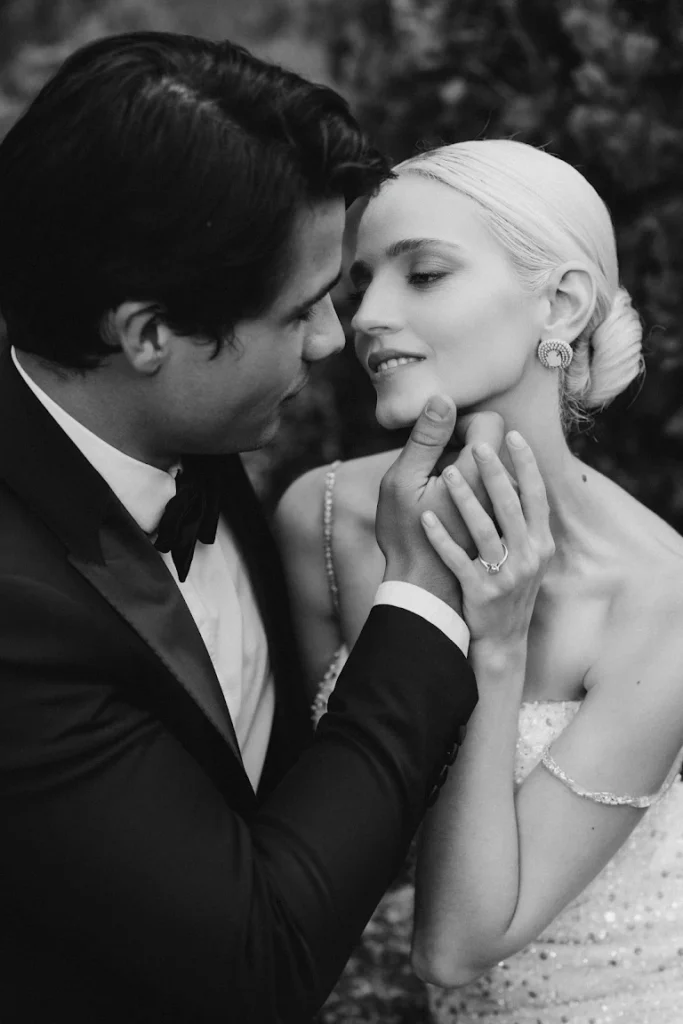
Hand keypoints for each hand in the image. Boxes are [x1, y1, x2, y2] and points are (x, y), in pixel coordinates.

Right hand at [376, 395, 504, 608]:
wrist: (421, 590)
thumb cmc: (404, 535)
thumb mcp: (403, 481)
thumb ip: (425, 438)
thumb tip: (443, 397)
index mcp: (480, 474)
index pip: (489, 423)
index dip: (463, 422)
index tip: (439, 438)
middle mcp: (502, 492)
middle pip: (495, 447)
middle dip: (467, 447)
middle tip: (437, 466)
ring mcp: (505, 514)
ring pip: (497, 474)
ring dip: (473, 472)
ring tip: (441, 490)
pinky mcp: (503, 532)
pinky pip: (496, 499)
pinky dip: (477, 495)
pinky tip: (451, 510)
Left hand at [420, 431, 553, 647]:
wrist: (502, 641)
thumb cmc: (510, 587)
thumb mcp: (530, 555)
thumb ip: (526, 520)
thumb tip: (519, 476)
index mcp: (540, 542)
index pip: (536, 495)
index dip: (526, 464)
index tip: (513, 434)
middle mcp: (528, 556)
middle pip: (511, 506)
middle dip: (494, 471)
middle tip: (477, 442)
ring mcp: (505, 576)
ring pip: (484, 530)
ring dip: (465, 498)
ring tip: (445, 472)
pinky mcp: (481, 592)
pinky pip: (458, 560)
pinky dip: (441, 538)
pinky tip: (424, 519)